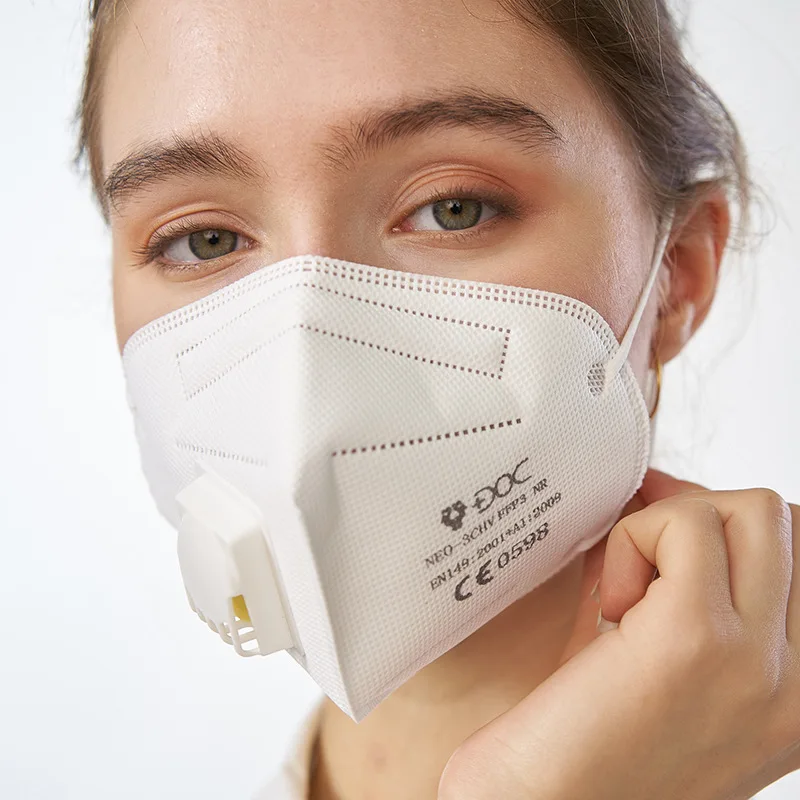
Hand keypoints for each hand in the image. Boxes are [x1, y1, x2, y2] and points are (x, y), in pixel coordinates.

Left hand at [438, 470, 799, 799]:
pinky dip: (634, 538)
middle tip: (644, 556)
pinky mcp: (694, 637)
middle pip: (789, 524)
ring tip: (628, 591)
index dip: (734, 533)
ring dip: (674, 525)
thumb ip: (692, 587)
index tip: (675, 538)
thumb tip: (673, 493)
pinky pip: (685, 526)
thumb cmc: (588, 744)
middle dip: (706, 516)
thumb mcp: (671, 666)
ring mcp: (757, 661)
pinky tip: (607, 603)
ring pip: (753, 511)